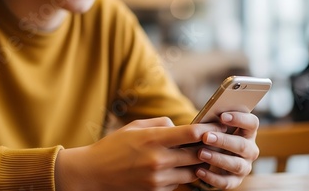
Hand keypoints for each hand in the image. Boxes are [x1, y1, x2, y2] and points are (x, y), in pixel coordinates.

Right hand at [55, 117, 225, 190]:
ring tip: (200, 155)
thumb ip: (160, 124)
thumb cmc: (112, 147)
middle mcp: (158, 160)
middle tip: (216, 141)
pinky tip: (178, 168)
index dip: (208, 129)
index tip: (217, 126)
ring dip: (198, 164)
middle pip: (198, 154)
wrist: (91, 175)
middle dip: (208, 148)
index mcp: (153, 139)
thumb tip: (180, 127)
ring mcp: (158, 179)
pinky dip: (182, 176)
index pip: (191, 133)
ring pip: (192, 172)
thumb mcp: (134, 127)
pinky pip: (179, 184)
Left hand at [194, 112, 259, 189]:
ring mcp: (245, 166)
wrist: (212, 153)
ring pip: (236, 165)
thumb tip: (206, 118)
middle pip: (242, 145)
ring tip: (201, 153)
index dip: (239, 119)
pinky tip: (199, 170)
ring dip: (218, 159)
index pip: (252, 123)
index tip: (222, 116)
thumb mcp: (216, 126)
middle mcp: (250, 150)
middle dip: (223, 141)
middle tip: (206, 137)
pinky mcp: (236, 181)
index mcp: (248, 131)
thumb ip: (215, 121)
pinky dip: (212, 177)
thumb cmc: (215, 134)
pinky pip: (226, 182)